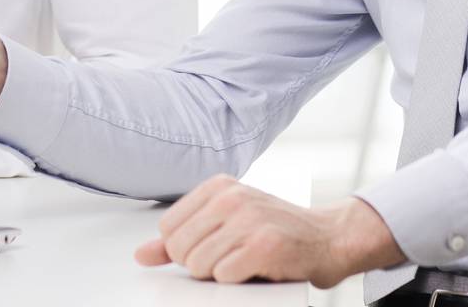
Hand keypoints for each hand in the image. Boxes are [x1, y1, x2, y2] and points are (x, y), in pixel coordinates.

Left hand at [133, 175, 403, 288]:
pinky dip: (237, 280)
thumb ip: (180, 238)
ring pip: (198, 265)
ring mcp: (248, 219)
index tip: (212, 247)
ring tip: (243, 261)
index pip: (168, 229)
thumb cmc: (272, 231)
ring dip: (219, 274)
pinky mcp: (264, 245)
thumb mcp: (224, 225)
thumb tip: (141, 254)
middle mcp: (231, 197)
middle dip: (201, 264)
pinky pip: (224, 275)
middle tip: (231, 257)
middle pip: (180, 249)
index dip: (185, 249)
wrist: (326, 238)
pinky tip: (256, 268)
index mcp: (217, 187)